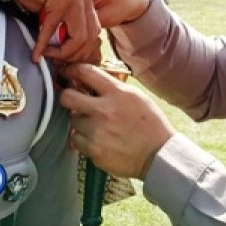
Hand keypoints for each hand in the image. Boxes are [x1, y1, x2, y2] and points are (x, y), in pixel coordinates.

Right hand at [1, 0, 99, 63]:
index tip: (63, 55)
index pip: (93, 29)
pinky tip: (36, 52)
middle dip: (74, 53)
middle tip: (56, 60)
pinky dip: (43, 44)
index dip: (79, 47)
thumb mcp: (52, 4)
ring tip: (47, 56)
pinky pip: (53, 29)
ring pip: (79, 36)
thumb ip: (61, 21)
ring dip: (62, 52)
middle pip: (90, 36)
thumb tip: (58, 42)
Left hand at [60, 63, 174, 178]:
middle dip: (67, 96)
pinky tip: (98, 140)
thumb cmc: (150, 124)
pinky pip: (77, 140)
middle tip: (72, 100)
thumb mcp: (137, 97)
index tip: (68, 73)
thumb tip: (91, 83)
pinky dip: (84, 139)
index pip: (85, 73)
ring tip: (96, 126)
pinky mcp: (93, 151)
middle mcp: (103, 111)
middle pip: (67, 97)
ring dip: (81, 121)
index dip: (72, 70)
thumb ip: (114, 88)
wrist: (158, 155)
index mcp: (116, 93)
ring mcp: (96, 132)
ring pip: (72, 120)